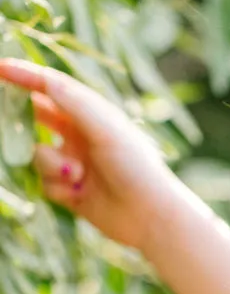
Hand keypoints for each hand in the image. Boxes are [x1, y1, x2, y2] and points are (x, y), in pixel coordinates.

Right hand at [0, 59, 179, 251]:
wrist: (151, 217)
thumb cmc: (136, 167)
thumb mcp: (105, 128)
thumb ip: (73, 103)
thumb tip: (45, 79)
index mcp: (91, 114)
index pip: (50, 87)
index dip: (23, 76)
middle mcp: (80, 135)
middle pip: (36, 117)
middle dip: (21, 119)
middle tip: (6, 117)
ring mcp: (73, 162)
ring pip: (36, 155)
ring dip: (48, 163)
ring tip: (75, 174)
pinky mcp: (70, 191)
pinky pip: (44, 184)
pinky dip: (57, 187)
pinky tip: (77, 194)